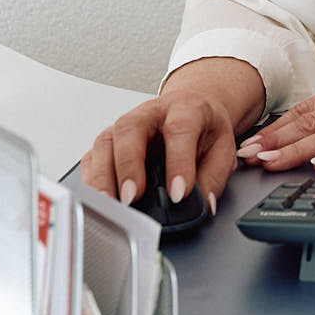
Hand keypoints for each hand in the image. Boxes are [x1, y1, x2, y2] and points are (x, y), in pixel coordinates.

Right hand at [79, 57, 263, 211]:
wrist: (190, 109)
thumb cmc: (204, 128)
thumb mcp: (222, 148)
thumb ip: (214, 177)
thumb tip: (203, 205)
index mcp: (186, 109)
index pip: (180, 129)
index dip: (178, 162)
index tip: (178, 193)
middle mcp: (150, 113)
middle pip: (130, 129)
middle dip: (129, 165)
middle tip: (132, 197)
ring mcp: (125, 125)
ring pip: (105, 142)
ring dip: (104, 176)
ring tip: (111, 204)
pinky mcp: (109, 141)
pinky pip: (92, 157)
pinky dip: (92, 179)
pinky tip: (98, 198)